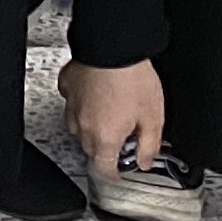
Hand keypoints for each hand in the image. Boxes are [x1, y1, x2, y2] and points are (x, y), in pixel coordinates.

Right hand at [60, 57, 168, 178]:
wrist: (112, 46)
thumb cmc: (133, 79)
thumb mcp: (154, 118)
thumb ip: (149, 146)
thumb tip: (145, 161)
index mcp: (105, 138)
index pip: (105, 169)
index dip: (115, 174)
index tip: (120, 171)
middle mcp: (83, 126)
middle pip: (92, 149)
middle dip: (107, 148)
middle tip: (125, 135)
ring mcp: (71, 106)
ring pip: (78, 128)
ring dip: (92, 128)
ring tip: (111, 113)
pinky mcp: (67, 86)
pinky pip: (72, 103)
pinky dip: (83, 104)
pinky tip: (97, 94)